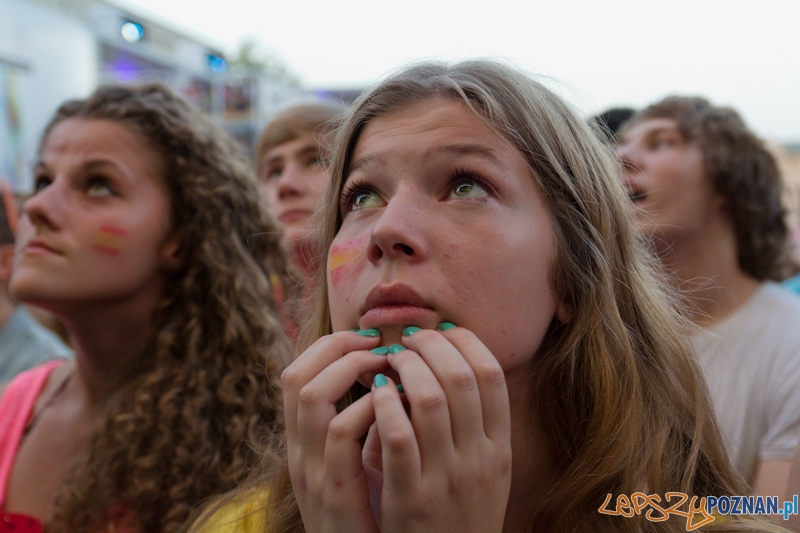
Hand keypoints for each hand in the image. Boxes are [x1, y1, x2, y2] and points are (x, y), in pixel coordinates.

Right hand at [281, 330, 385, 532]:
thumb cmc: (371, 513)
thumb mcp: (359, 464)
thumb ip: (365, 424)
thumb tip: (393, 376)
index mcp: (303, 443)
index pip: (294, 374)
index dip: (328, 346)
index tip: (367, 337)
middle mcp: (299, 453)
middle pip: (296, 377)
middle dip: (338, 349)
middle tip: (379, 343)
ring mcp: (313, 474)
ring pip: (314, 397)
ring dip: (352, 370)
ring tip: (388, 366)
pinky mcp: (336, 494)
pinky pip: (342, 435)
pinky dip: (368, 409)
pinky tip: (395, 405)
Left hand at [369, 326, 511, 532]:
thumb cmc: (459, 511)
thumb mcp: (484, 470)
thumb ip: (472, 424)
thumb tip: (445, 361)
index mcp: (500, 447)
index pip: (491, 374)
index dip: (464, 342)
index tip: (440, 330)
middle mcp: (480, 459)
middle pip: (460, 378)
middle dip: (430, 346)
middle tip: (408, 339)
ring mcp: (448, 479)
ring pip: (429, 399)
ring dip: (405, 368)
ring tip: (389, 359)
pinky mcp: (412, 498)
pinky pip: (398, 436)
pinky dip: (385, 405)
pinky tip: (376, 392)